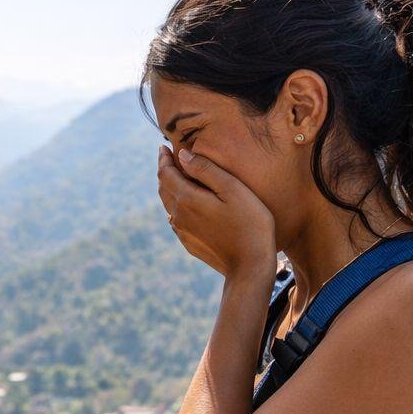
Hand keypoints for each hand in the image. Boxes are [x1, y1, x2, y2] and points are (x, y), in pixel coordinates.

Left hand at [157, 144, 276, 281]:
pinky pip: (177, 220)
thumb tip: (183, 155)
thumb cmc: (250, 223)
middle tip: (168, 159)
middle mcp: (178, 216)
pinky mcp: (190, 244)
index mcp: (187, 199)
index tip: (163, 147)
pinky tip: (187, 205)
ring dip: (170, 189)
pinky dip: (177, 206)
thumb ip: (206, 170)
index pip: (165, 174)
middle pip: (164, 189)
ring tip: (178, 178)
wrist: (250, 266)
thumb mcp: (232, 189)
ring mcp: (183, 233)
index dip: (162, 159)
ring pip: (169, 205)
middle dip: (164, 172)